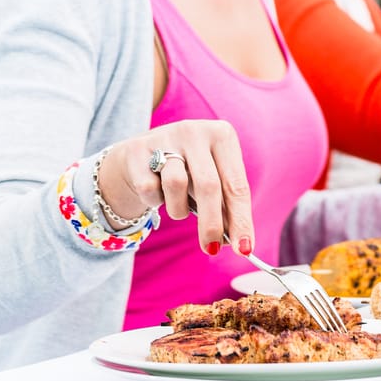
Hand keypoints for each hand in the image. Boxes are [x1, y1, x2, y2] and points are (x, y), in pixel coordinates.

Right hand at [97, 120, 253, 255]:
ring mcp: (164, 136)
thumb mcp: (212, 180)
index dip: (241, 219)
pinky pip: (149, 188)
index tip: (244, 248)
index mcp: (223, 135)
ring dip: (179, 209)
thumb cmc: (188, 170)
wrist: (141, 153)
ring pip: (176, 185)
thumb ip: (226, 207)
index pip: (237, 185)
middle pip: (209, 186)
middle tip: (212, 249)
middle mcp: (196, 131)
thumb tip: (240, 242)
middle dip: (211, 223)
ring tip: (179, 206)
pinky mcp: (137, 149)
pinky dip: (154, 201)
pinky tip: (155, 190)